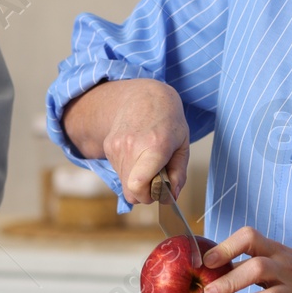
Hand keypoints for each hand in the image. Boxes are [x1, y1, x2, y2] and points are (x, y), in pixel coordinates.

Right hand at [91, 79, 189, 205]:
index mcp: (155, 147)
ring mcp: (116, 147)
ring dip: (137, 181)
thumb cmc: (167, 119)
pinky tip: (138, 154)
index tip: (160, 190)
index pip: (138, 186)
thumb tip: (172, 196)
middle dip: (145, 192)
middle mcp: (131, 147)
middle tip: (157, 179)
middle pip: (131, 191)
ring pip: (124, 183)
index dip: (148, 196)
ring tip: (148, 161)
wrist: (142, 96)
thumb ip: (179, 173)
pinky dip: (129, 170)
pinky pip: (119, 172)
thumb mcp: (183, 144)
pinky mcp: (108, 147)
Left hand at [198, 227, 291, 292]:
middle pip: (257, 266)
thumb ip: (248, 263)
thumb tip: (210, 275)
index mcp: (274, 248)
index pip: (250, 236)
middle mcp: (283, 264)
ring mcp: (290, 285)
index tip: (206, 260)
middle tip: (205, 291)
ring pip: (266, 291)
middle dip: (228, 278)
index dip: (226, 246)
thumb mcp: (277, 258)